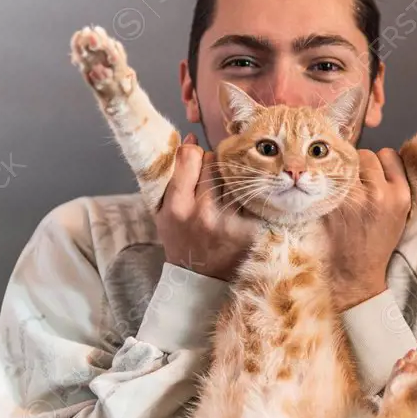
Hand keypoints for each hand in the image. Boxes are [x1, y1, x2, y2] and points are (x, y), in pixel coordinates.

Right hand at [155, 133, 257, 280]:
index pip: (191, 156)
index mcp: (178, 205)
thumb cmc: (180, 239)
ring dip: (232, 177)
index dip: (194, 153)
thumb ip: (174, 175)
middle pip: (215, 163)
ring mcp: (230, 221)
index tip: (195, 159)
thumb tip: (191, 139)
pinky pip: (252, 196)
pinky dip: (249, 194)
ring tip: (226, 191)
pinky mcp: (251, 229)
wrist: (200, 278)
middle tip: (212, 178)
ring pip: (235, 176)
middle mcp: (204, 212)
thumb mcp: (164, 210)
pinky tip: (244, 200)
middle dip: (213, 165)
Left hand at [322, 148, 410, 311]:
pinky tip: (328, 192)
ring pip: (346, 163)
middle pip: (366, 155)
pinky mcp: (334, 205)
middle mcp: (380, 193)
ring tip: (342, 187)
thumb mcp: (399, 214)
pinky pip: (329, 178)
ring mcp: (356, 199)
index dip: (379, 162)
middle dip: (359, 165)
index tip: (373, 172)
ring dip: (342, 171)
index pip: (389, 155)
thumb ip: (393, 186)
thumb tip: (379, 159)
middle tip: (354, 181)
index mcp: (401, 195)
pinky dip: (327, 182)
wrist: (356, 272)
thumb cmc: (377, 243)